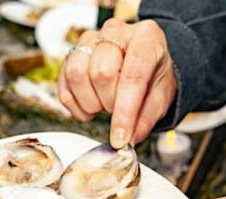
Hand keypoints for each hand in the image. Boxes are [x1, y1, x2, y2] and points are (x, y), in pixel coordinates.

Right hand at [58, 19, 176, 147]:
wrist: (142, 61)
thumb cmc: (153, 76)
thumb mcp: (160, 97)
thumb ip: (146, 119)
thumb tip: (128, 139)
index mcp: (146, 38)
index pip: (131, 76)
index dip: (124, 113)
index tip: (120, 139)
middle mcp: (115, 31)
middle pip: (100, 73)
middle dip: (108, 103)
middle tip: (118, 109)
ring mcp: (90, 39)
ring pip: (77, 74)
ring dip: (90, 102)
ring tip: (104, 104)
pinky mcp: (72, 53)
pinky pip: (64, 85)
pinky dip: (75, 105)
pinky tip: (91, 106)